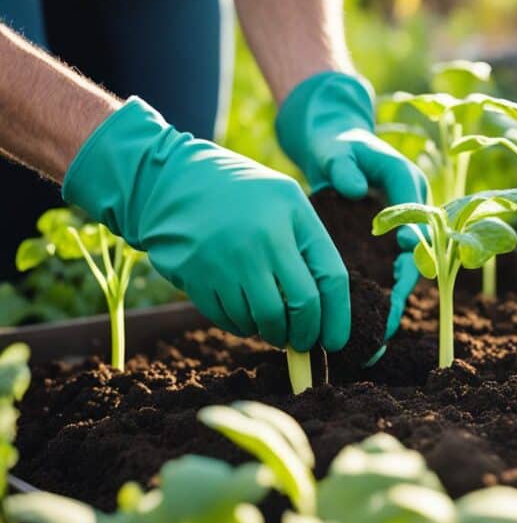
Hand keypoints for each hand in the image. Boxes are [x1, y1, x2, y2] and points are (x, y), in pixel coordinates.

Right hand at [62, 97, 349, 351]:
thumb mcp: (286, 202)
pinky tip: (244, 315)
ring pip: (263, 320)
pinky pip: (229, 319)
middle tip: (302, 341)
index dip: (337, 317)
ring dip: (271, 332)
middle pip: (299, 307)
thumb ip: (309, 248)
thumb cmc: (244, 196)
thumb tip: (323, 315)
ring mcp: (226, 258)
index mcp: (292, 214)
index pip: (330, 277)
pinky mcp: (195, 275)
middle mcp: (261, 237)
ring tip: (270, 324)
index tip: (334, 342)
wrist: (172, 181)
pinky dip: (242, 326)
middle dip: (305, 334)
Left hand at [275, 71, 427, 339]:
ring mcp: (399, 233)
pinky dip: (377, 302)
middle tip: (387, 319)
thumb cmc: (338, 146)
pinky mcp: (382, 247)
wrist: (333, 148)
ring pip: (403, 274)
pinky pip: (385, 278)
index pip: (420, 217)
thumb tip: (352, 189)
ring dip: (391, 304)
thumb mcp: (339, 149)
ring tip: (377, 336)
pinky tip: (364, 328)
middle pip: (417, 257)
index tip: (403, 251)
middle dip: (403, 289)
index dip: (414, 238)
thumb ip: (345, 166)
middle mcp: (412, 215)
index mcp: (409, 187)